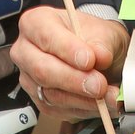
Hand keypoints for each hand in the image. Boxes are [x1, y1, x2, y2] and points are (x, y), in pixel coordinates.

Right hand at [12, 4, 128, 119]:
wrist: (97, 56)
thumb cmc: (92, 38)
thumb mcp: (102, 32)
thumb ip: (100, 44)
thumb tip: (100, 57)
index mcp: (35, 23)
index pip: (45, 36)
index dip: (68, 50)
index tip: (89, 60)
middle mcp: (26, 51)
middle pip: (42, 70)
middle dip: (74, 80)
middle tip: (99, 84)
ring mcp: (30, 78)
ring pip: (51, 94)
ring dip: (84, 99)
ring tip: (108, 95)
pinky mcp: (40, 101)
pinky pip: (59, 110)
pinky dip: (84, 108)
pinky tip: (100, 103)